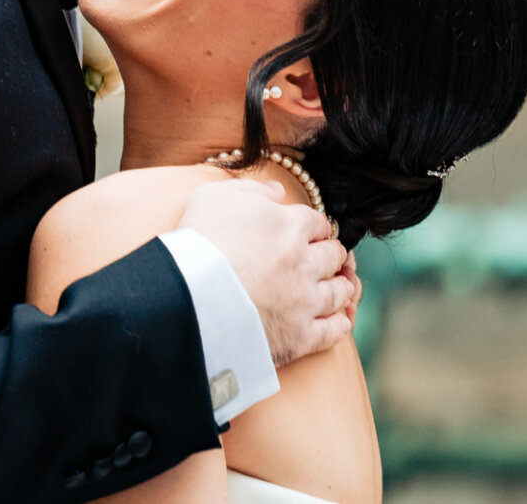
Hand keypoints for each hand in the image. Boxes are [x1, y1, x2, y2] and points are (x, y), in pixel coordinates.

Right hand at [178, 177, 354, 366]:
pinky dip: (339, 324)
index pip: (318, 223)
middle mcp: (305, 262)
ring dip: (341, 287)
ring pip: (339, 292)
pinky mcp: (299, 336)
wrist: (185, 295)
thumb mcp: (215, 196)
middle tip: (328, 259)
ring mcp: (305, 301)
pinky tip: (339, 320)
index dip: (315, 228)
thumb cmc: (196, 241)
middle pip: (334, 256)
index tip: (311, 234)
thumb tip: (278, 192)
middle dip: (332, 255)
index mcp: (289, 226)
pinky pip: (333, 332)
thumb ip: (252, 189)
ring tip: (337, 287)